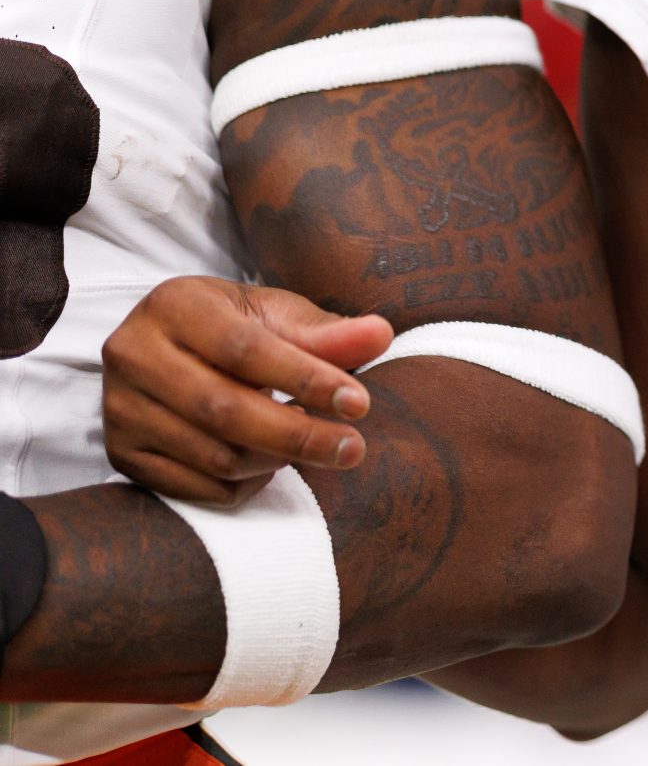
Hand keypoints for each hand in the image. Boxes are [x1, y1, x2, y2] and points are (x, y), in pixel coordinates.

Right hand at [103, 277, 394, 505]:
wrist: (175, 347)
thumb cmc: (237, 327)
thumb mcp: (279, 316)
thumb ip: (327, 332)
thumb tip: (380, 335)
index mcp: (175, 305)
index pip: (244, 350)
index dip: (305, 379)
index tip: (359, 404)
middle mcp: (135, 355)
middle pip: (222, 409)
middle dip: (298, 435)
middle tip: (352, 448)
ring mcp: (121, 408)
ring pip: (210, 454)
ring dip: (273, 461)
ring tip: (311, 446)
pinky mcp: (121, 453)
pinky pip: (192, 487)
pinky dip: (242, 486)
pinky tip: (270, 467)